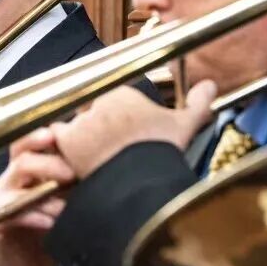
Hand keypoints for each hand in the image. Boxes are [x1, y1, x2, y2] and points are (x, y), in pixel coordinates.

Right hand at [0, 129, 69, 265]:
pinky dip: (34, 217)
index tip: (69, 134)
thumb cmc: (48, 232)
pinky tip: (51, 223)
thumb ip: (74, 184)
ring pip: (14, 184)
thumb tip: (106, 164)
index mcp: (26, 170)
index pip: (30, 142)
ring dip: (43, 191)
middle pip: (21, 157)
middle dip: (48, 161)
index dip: (45, 136)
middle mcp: (9, 180)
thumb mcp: (64, 203)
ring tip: (65, 204)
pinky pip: (11, 214)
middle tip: (72, 172)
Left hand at [48, 80, 216, 181]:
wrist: (141, 181)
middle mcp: (97, 102)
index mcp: (123, 94)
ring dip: (77, 138)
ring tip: (88, 157)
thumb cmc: (162, 152)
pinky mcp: (66, 141)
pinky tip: (72, 162)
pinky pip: (56, 140)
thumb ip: (196, 103)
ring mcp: (80, 121)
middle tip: (103, 147)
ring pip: (72, 125)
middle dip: (95, 127)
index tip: (118, 131)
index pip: (110, 99)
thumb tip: (211, 85)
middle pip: (90, 111)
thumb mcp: (184, 125)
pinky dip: (61, 150)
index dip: (113, 116)